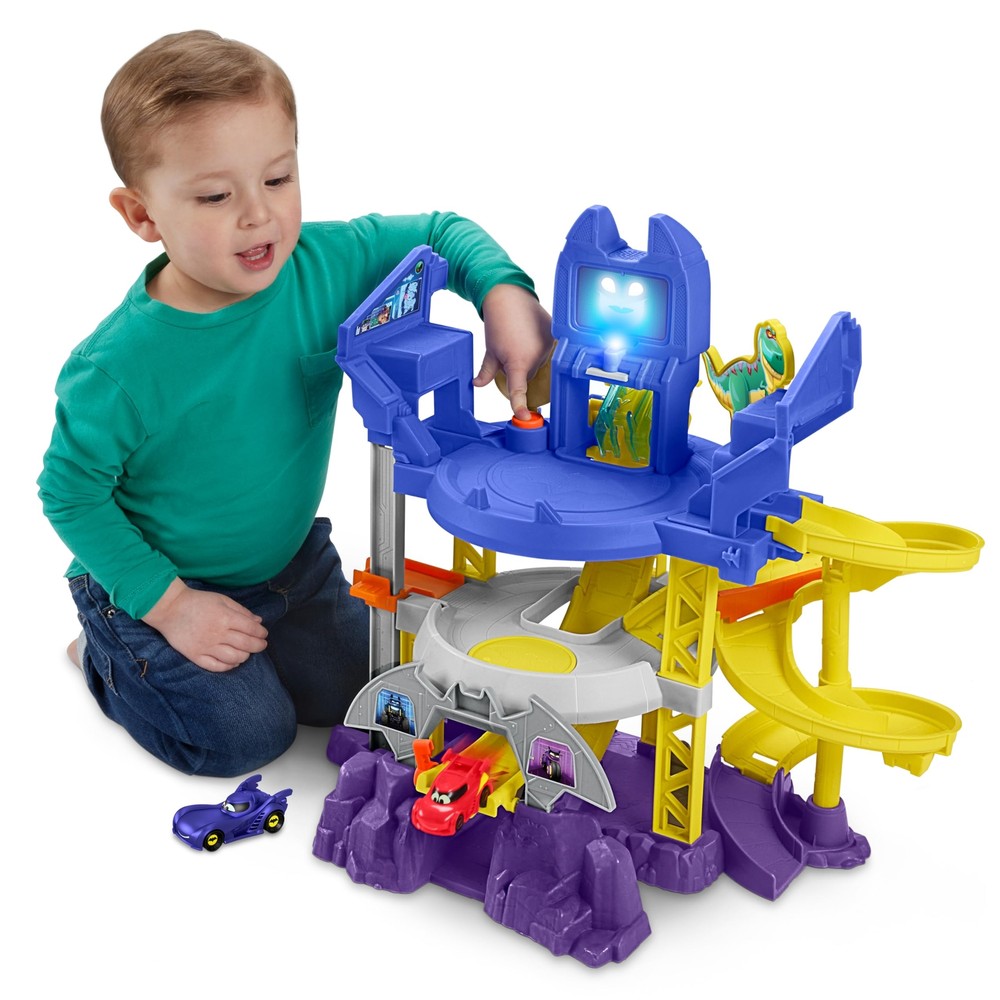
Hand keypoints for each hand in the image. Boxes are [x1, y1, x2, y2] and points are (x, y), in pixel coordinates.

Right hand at [142, 578, 267, 671]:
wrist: (170, 608)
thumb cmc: (198, 601)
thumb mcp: (222, 600)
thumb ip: (241, 611)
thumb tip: (258, 622)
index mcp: (226, 617)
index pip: (251, 629)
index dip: (261, 633)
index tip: (264, 634)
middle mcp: (218, 634)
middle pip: (246, 645)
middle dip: (258, 646)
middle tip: (261, 645)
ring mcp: (206, 647)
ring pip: (234, 658)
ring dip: (245, 656)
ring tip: (247, 653)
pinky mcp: (195, 655)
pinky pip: (216, 666)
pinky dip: (228, 666)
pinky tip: (233, 662)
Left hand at [474, 284, 553, 420]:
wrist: (509, 296)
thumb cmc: (498, 323)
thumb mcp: (490, 350)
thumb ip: (487, 371)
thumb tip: (477, 385)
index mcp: (517, 362)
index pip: (519, 389)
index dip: (519, 405)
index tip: (522, 416)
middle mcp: (536, 356)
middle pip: (530, 376)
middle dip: (521, 369)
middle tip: (511, 350)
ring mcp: (549, 347)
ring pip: (541, 365)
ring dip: (532, 359)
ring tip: (522, 339)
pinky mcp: (557, 337)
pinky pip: (551, 352)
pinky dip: (542, 349)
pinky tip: (532, 335)